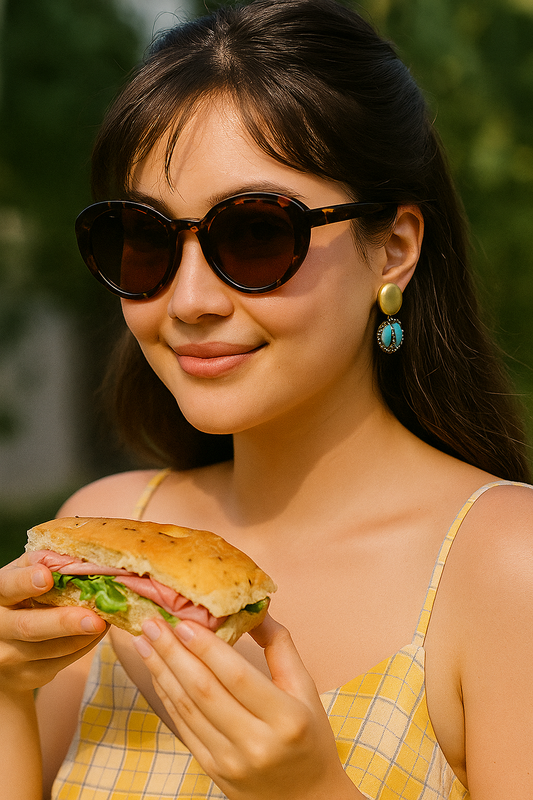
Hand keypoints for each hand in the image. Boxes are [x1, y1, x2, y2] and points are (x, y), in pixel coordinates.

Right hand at [0, 551, 106, 694]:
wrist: (6, 644)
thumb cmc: (20, 597)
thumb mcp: (23, 573)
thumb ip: (42, 561)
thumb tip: (72, 557)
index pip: (7, 586)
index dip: (25, 582)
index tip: (47, 577)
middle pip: (30, 626)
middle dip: (65, 622)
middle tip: (96, 619)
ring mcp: (10, 656)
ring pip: (52, 649)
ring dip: (85, 634)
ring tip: (106, 618)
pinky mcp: (29, 675)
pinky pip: (63, 661)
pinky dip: (85, 645)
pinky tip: (96, 631)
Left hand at [133, 614, 362, 799]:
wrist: (307, 799)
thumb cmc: (309, 738)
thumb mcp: (306, 690)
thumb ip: (280, 647)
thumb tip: (255, 609)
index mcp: (286, 718)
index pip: (237, 677)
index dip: (207, 648)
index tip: (183, 622)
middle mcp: (256, 743)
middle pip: (204, 691)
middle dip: (173, 653)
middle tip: (152, 623)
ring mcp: (230, 761)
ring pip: (187, 709)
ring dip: (162, 672)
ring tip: (145, 643)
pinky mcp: (213, 770)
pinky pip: (184, 728)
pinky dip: (168, 697)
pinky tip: (158, 673)